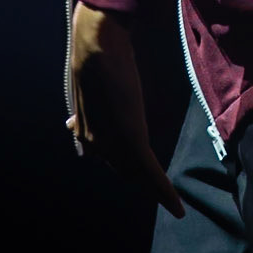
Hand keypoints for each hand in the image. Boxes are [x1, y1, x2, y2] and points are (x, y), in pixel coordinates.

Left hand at [68, 3, 185, 217]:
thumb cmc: (97, 54)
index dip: (119, 164)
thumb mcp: (90, 84)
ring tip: (172, 203)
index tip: (128, 170)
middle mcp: (95, 141)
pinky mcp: (131, 140)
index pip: (105, 156)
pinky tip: (178, 207)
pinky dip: (165, 192)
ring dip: (156, 190)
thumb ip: (90, 106)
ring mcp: (112, 143)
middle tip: (157, 192)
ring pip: (138, 175)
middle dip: (140, 181)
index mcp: (84, 127)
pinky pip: (151, 173)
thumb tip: (74, 119)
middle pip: (122, 170)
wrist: (98, 45)